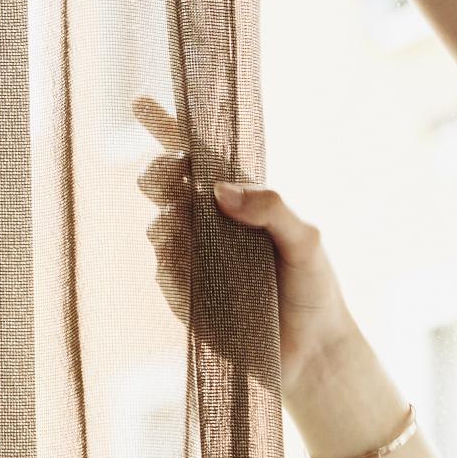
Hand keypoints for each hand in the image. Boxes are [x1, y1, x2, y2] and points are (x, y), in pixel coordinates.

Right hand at [133, 92, 364, 397]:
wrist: (312, 353)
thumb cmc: (315, 290)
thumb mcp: (306, 241)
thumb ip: (271, 208)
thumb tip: (219, 189)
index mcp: (242, 202)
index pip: (200, 159)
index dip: (169, 129)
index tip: (141, 103)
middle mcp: (213, 226)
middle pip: (167, 185)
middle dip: (159, 173)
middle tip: (167, 178)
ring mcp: (196, 260)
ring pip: (159, 226)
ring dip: (164, 220)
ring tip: (180, 228)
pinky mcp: (186, 295)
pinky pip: (164, 271)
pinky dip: (170, 263)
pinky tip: (182, 265)